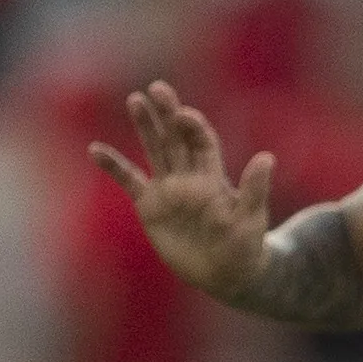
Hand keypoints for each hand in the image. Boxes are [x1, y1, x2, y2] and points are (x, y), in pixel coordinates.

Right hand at [90, 81, 273, 299]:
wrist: (225, 274)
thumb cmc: (245, 247)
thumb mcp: (251, 220)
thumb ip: (255, 190)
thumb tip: (267, 157)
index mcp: (213, 177)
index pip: (201, 142)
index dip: (193, 127)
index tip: (184, 114)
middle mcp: (189, 176)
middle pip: (176, 137)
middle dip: (167, 113)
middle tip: (157, 88)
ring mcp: (168, 189)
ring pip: (154, 150)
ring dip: (145, 126)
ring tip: (135, 99)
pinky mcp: (150, 206)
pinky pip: (128, 180)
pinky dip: (113, 165)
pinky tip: (95, 149)